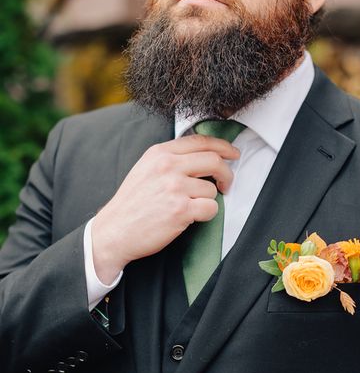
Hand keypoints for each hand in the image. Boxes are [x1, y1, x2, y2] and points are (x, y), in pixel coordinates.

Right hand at [91, 135, 238, 282]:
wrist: (114, 231)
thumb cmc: (132, 203)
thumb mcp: (146, 169)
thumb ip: (171, 158)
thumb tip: (204, 154)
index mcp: (160, 153)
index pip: (201, 141)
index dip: (223, 146)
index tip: (233, 153)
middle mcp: (168, 166)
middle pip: (214, 161)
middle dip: (227, 173)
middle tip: (227, 184)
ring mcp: (174, 188)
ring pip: (213, 189)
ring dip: (208, 200)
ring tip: (190, 207)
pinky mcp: (181, 210)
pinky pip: (211, 208)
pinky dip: (206, 214)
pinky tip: (191, 217)